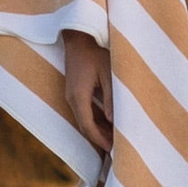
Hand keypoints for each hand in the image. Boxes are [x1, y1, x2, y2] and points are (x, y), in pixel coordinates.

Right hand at [63, 31, 113, 150]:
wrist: (78, 37)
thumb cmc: (95, 52)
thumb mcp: (108, 74)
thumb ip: (110, 97)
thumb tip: (113, 121)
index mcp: (78, 96)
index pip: (87, 126)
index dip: (99, 140)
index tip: (113, 149)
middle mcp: (71, 98)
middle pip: (84, 126)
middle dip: (99, 138)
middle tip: (116, 148)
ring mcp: (71, 94)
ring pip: (84, 119)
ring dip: (97, 130)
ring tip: (114, 139)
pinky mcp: (74, 90)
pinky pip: (83, 111)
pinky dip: (95, 120)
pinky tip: (107, 123)